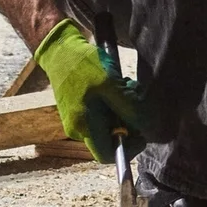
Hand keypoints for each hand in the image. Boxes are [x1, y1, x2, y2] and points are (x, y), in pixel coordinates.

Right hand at [33, 19, 148, 162]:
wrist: (61, 51)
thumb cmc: (84, 66)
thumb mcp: (111, 84)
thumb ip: (129, 108)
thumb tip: (146, 127)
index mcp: (84, 126)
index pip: (107, 156)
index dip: (128, 149)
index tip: (142, 133)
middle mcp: (77, 129)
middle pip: (111, 139)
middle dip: (128, 122)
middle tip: (134, 99)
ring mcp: (76, 120)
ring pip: (109, 126)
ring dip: (123, 110)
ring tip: (126, 87)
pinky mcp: (78, 110)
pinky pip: (102, 116)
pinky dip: (114, 104)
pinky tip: (116, 86)